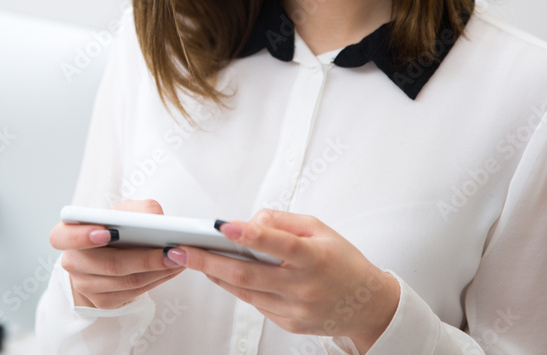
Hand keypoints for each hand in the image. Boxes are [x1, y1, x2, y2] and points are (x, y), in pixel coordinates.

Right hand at [49, 199, 185, 308]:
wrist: (110, 252)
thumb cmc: (115, 227)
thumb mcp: (122, 211)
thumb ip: (138, 209)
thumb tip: (157, 220)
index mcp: (66, 235)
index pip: (61, 237)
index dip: (82, 236)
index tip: (106, 232)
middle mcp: (72, 263)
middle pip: (109, 264)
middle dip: (144, 257)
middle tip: (170, 249)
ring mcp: (85, 286)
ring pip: (126, 281)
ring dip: (158, 270)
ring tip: (179, 257)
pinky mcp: (103, 302)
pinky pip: (134, 293)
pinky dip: (157, 279)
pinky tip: (172, 268)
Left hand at [164, 209, 399, 351]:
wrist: (366, 305)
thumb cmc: (342, 260)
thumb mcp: (319, 229)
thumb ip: (283, 222)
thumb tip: (250, 222)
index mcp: (315, 258)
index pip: (278, 245)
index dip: (249, 235)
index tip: (222, 226)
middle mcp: (303, 287)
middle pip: (248, 275)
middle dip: (208, 261)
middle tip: (180, 249)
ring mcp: (294, 309)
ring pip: (245, 292)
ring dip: (214, 274)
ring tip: (189, 258)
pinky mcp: (288, 324)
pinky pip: (255, 303)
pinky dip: (235, 287)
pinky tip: (220, 273)